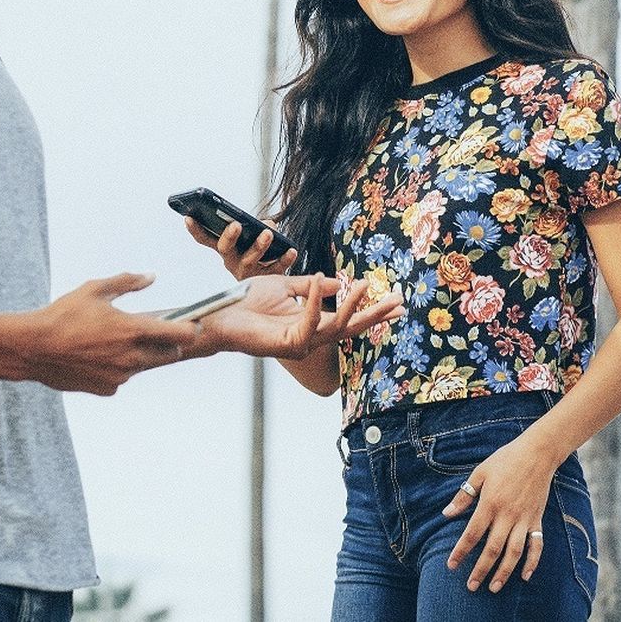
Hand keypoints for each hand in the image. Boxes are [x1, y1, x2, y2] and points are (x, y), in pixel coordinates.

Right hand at [25, 273, 199, 394]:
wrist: (33, 348)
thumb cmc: (63, 315)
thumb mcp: (95, 289)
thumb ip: (128, 281)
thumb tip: (151, 276)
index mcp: (133, 330)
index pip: (180, 335)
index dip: (190, 329)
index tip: (192, 324)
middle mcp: (132, 357)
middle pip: (170, 355)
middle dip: (169, 343)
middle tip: (157, 331)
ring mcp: (121, 376)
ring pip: (145, 365)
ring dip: (142, 354)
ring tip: (119, 340)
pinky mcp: (108, 389)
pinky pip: (124, 377)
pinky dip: (119, 367)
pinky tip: (100, 355)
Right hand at [183, 215, 298, 278]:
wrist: (272, 282)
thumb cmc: (257, 248)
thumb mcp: (251, 234)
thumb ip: (256, 225)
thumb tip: (267, 224)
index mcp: (224, 248)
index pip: (205, 238)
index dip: (195, 229)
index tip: (188, 217)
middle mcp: (231, 261)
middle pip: (225, 248)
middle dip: (229, 236)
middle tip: (235, 225)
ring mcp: (247, 272)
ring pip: (249, 260)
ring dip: (258, 245)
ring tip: (267, 234)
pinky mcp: (265, 279)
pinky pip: (275, 268)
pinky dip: (284, 259)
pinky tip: (291, 250)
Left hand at [197, 274, 403, 358]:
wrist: (221, 315)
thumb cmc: (247, 302)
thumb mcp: (284, 286)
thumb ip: (310, 286)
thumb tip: (338, 280)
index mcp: (310, 326)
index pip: (347, 320)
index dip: (371, 311)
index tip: (397, 302)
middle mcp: (309, 339)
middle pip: (350, 329)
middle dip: (375, 315)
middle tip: (399, 302)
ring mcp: (300, 344)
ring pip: (335, 327)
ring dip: (351, 305)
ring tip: (365, 284)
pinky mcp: (288, 344)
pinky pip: (310, 319)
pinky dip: (317, 299)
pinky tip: (323, 277)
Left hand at [441, 437, 558, 591]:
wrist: (537, 453)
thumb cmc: (505, 460)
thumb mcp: (480, 473)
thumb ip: (464, 495)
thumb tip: (446, 514)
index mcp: (490, 503)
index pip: (473, 534)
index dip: (461, 551)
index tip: (451, 566)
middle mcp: (508, 515)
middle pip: (492, 549)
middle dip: (480, 570)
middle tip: (471, 586)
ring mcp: (525, 519)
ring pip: (514, 553)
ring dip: (504, 572)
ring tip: (494, 587)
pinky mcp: (537, 520)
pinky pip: (537, 546)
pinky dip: (532, 562)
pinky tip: (524, 576)